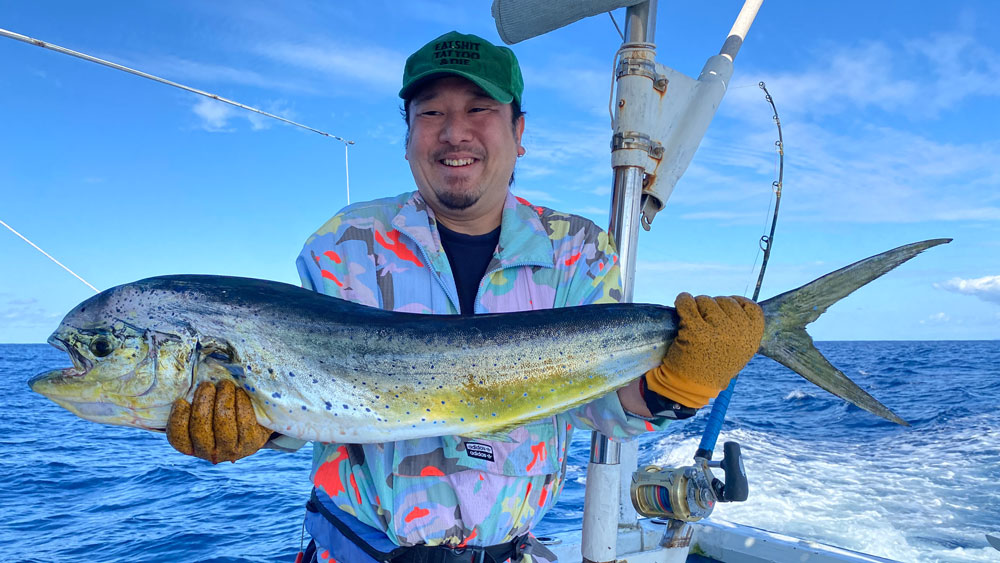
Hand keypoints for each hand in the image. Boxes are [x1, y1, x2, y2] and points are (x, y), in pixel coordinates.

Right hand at [166, 380, 270, 463]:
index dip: (178, 419)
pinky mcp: (252, 442)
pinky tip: (239, 392)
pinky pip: (244, 420)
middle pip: (201, 429)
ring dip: (223, 398)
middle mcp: (212, 453)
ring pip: (223, 422)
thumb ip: (194, 401)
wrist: (256, 421)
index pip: (178, 439)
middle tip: (207, 385)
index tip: (182, 401)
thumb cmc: (222, 410)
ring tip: (225, 384)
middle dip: (203, 402)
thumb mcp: (205, 409)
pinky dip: (240, 402)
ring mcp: (233, 449)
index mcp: (193, 447)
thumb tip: (186, 381)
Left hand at [645, 293, 763, 408]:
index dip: (735, 305)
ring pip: (705, 301)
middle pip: (725, 300)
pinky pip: (687, 302)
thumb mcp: (740, 350)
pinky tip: (682, 306)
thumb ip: (742, 329)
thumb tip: (736, 302)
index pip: (749, 306)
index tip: (724, 313)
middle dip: (713, 308)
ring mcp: (717, 329)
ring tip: (695, 326)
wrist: (692, 386)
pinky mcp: (695, 329)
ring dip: (697, 307)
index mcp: (753, 335)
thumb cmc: (715, 365)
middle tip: (706, 324)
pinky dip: (683, 301)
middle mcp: (738, 331)